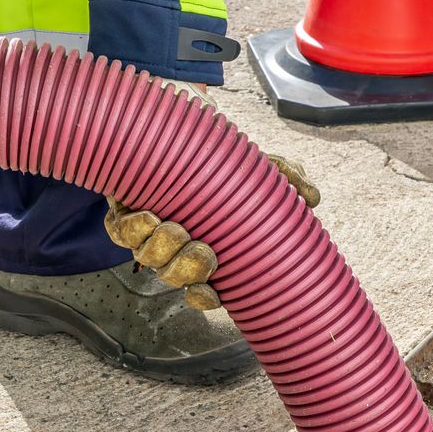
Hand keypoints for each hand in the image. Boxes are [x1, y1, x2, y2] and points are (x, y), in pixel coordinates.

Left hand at [104, 153, 320, 310]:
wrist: (175, 134)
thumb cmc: (218, 161)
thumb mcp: (257, 167)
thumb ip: (285, 180)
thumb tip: (312, 197)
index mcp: (208, 251)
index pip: (205, 291)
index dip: (205, 298)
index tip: (212, 291)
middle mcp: (175, 250)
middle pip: (174, 277)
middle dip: (187, 269)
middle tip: (202, 249)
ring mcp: (149, 235)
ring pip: (148, 257)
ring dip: (160, 248)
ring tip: (174, 228)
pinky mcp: (123, 216)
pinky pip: (121, 232)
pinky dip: (133, 227)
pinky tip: (148, 215)